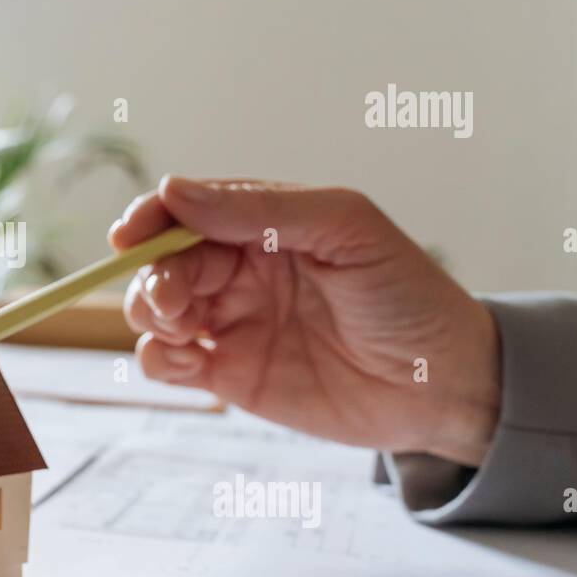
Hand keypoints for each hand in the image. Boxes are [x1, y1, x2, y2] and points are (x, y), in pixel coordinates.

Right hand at [110, 177, 500, 466]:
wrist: (445, 384)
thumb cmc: (408, 295)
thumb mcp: (344, 231)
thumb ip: (261, 211)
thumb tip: (174, 191)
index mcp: (265, 225)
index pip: (188, 209)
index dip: (151, 217)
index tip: (130, 234)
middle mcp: (240, 270)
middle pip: (163, 261)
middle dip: (153, 274)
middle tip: (175, 300)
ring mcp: (232, 322)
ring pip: (154, 309)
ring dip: (148, 313)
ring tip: (185, 328)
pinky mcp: (229, 375)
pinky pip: (167, 361)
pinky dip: (156, 358)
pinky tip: (186, 360)